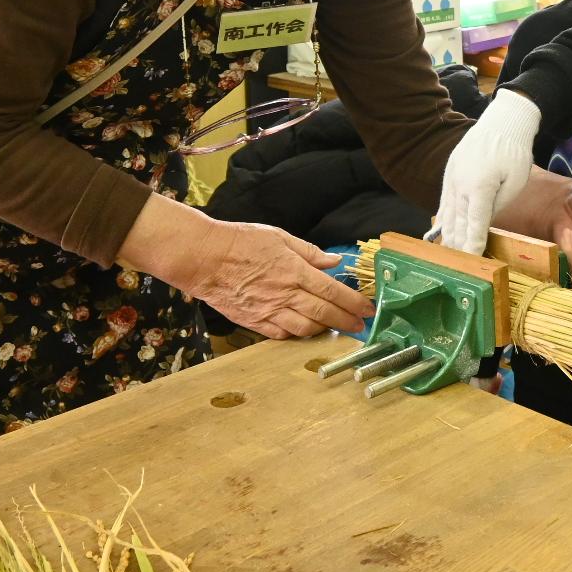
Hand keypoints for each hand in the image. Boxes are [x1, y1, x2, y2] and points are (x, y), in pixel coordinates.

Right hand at [191, 223, 372, 338]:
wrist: (203, 258)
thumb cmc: (240, 242)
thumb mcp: (279, 237)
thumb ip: (309, 252)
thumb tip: (334, 262)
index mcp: (294, 271)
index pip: (332, 292)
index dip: (354, 302)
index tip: (368, 309)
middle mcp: (284, 294)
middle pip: (324, 314)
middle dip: (347, 321)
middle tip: (360, 326)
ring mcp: (268, 311)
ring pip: (305, 329)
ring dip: (324, 330)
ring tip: (335, 327)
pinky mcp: (253, 322)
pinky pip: (281, 334)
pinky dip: (296, 335)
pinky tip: (304, 330)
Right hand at [436, 90, 540, 252]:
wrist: (502, 122)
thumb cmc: (514, 152)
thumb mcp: (514, 182)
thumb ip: (498, 206)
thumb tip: (483, 224)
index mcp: (479, 187)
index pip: (474, 225)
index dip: (471, 247)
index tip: (469, 265)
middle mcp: (460, 184)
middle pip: (457, 224)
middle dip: (457, 247)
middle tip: (457, 269)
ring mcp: (452, 178)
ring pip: (447, 214)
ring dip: (448, 237)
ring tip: (447, 258)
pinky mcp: (449, 173)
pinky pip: (444, 202)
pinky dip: (443, 220)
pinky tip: (440, 234)